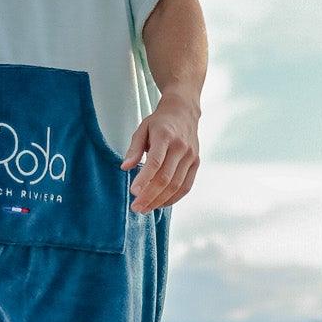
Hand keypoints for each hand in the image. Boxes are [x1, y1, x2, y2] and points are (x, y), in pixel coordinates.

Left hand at [122, 91, 200, 212]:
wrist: (184, 112)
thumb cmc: (159, 122)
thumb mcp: (142, 129)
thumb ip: (134, 148)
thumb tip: (125, 167)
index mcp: (165, 136)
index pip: (155, 162)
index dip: (144, 179)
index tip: (133, 193)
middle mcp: (181, 147)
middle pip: (165, 178)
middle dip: (149, 196)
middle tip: (136, 208)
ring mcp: (191, 156)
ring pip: (176, 185)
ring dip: (160, 200)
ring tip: (145, 209)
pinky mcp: (196, 163)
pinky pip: (186, 186)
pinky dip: (173, 198)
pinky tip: (160, 203)